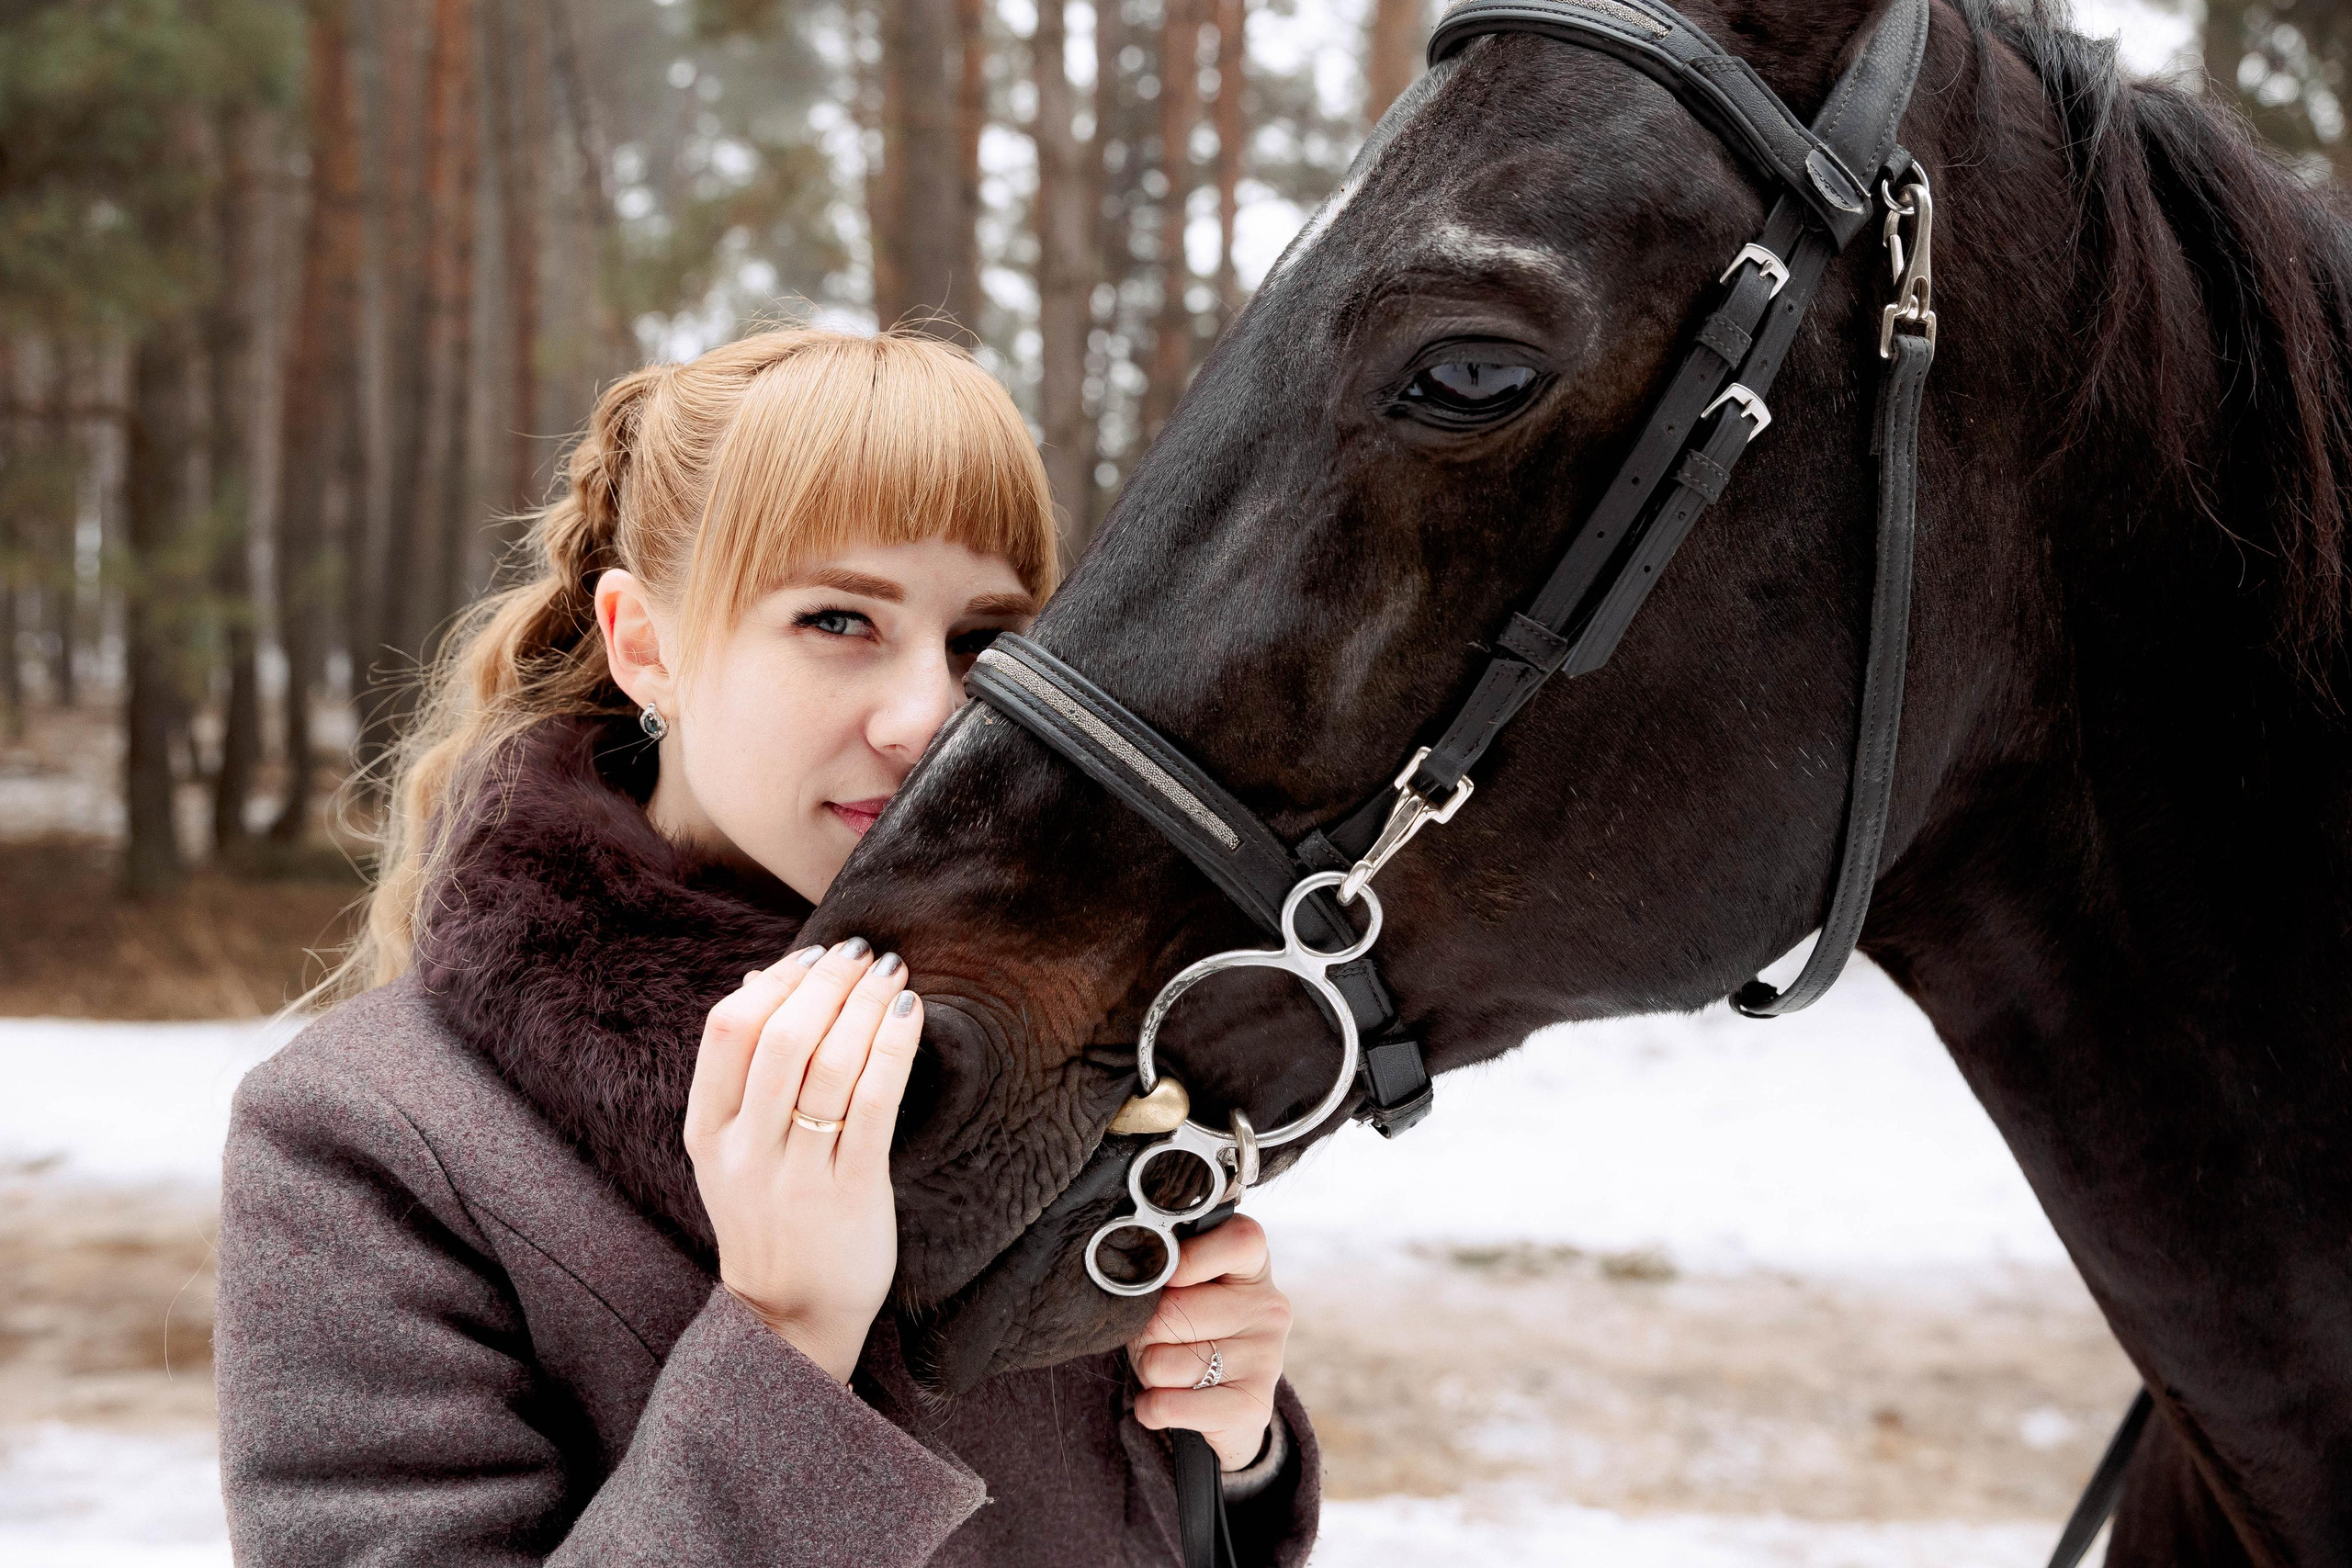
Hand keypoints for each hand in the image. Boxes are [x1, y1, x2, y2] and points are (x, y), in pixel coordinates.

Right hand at [684, 939, 921, 1382]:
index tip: (816, 954)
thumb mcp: (730, 1150)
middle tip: (863, 953)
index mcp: (709, 1132)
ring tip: (892, 974)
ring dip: (865, 1006)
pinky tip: (910, 1015)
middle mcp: (746, 1151)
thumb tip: (756, 976)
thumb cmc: (770, 1216)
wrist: (789, 1316)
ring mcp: (797, 1175)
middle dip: (828, 984)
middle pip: (781, 1040)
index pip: (728, 1031)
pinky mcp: (851, 1194)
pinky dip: (893, 1050)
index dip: (777, 980)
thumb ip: (739, 1071)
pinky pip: (872, 1106)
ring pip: (829, 1067)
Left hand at [1125, 1214, 1291, 1470]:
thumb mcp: (1184, 1285)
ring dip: (1147, 1371)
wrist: (1225, 1398)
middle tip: (1153, 1337)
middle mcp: (1270, 1308)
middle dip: (1144, 1332)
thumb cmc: (1193, 1325)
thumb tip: (1137, 1280)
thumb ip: (1167, 1270)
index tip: (1165, 1278)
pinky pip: (1168, 1405)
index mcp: (1254, 1266)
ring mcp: (1266, 1358)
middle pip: (1173, 1311)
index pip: (1236, 1241)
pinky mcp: (1252, 1406)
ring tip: (1165, 1369)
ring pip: (1163, 1363)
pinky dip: (1150, 1407)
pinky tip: (1163, 1400)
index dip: (1188, 1258)